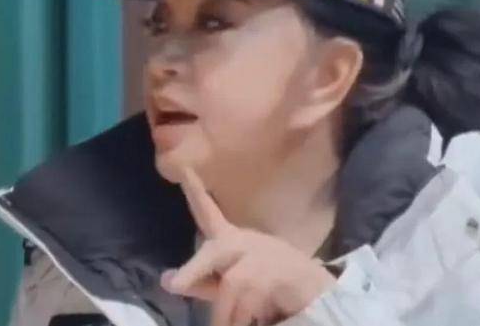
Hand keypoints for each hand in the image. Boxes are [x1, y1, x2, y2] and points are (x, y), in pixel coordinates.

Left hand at [160, 168, 337, 325]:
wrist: (313, 292)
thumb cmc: (264, 285)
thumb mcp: (228, 283)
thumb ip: (200, 281)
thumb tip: (166, 280)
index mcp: (231, 239)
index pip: (209, 214)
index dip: (195, 193)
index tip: (183, 170)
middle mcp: (245, 241)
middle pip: (214, 252)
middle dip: (195, 269)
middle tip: (177, 285)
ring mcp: (263, 255)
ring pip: (232, 285)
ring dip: (227, 313)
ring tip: (229, 324)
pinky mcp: (279, 272)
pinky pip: (251, 299)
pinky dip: (244, 317)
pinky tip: (254, 320)